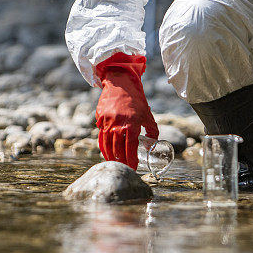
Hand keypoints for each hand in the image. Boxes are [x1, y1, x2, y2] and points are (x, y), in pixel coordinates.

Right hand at [95, 52, 158, 168]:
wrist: (121, 83)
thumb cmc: (137, 100)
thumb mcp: (148, 115)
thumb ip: (152, 131)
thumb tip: (151, 145)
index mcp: (131, 124)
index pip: (130, 147)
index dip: (132, 159)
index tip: (134, 168)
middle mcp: (118, 124)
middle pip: (118, 148)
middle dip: (122, 161)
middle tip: (125, 169)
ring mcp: (107, 122)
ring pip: (107, 144)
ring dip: (111, 156)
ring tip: (115, 164)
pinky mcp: (100, 119)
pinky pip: (101, 136)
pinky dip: (103, 147)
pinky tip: (106, 153)